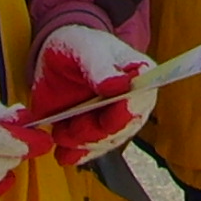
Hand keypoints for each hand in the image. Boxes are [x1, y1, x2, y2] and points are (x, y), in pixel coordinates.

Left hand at [36, 25, 158, 165]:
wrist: (56, 58)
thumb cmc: (78, 45)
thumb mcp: (86, 48)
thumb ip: (99, 65)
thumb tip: (118, 84)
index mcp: (139, 75)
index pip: (144, 95)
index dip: (131, 107)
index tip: (114, 112)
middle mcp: (132, 101)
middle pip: (125, 126)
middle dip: (99, 131)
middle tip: (75, 125)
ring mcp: (113, 120)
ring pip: (107, 143)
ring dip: (83, 143)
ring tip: (61, 132)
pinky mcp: (94, 134)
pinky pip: (90, 152)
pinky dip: (76, 155)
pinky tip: (64, 154)